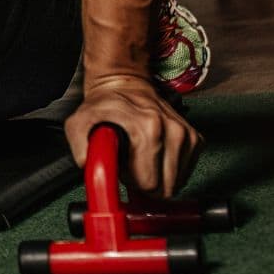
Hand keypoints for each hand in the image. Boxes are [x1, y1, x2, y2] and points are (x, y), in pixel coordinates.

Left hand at [64, 74, 202, 197]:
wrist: (125, 85)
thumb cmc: (104, 106)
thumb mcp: (79, 123)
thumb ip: (81, 150)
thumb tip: (90, 168)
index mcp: (148, 128)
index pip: (148, 184)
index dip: (131, 182)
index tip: (122, 168)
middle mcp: (173, 130)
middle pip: (165, 187)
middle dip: (145, 182)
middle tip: (130, 164)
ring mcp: (186, 135)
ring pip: (176, 183)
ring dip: (157, 176)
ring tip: (141, 157)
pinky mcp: (195, 139)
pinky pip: (184, 173)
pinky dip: (168, 169)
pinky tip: (154, 154)